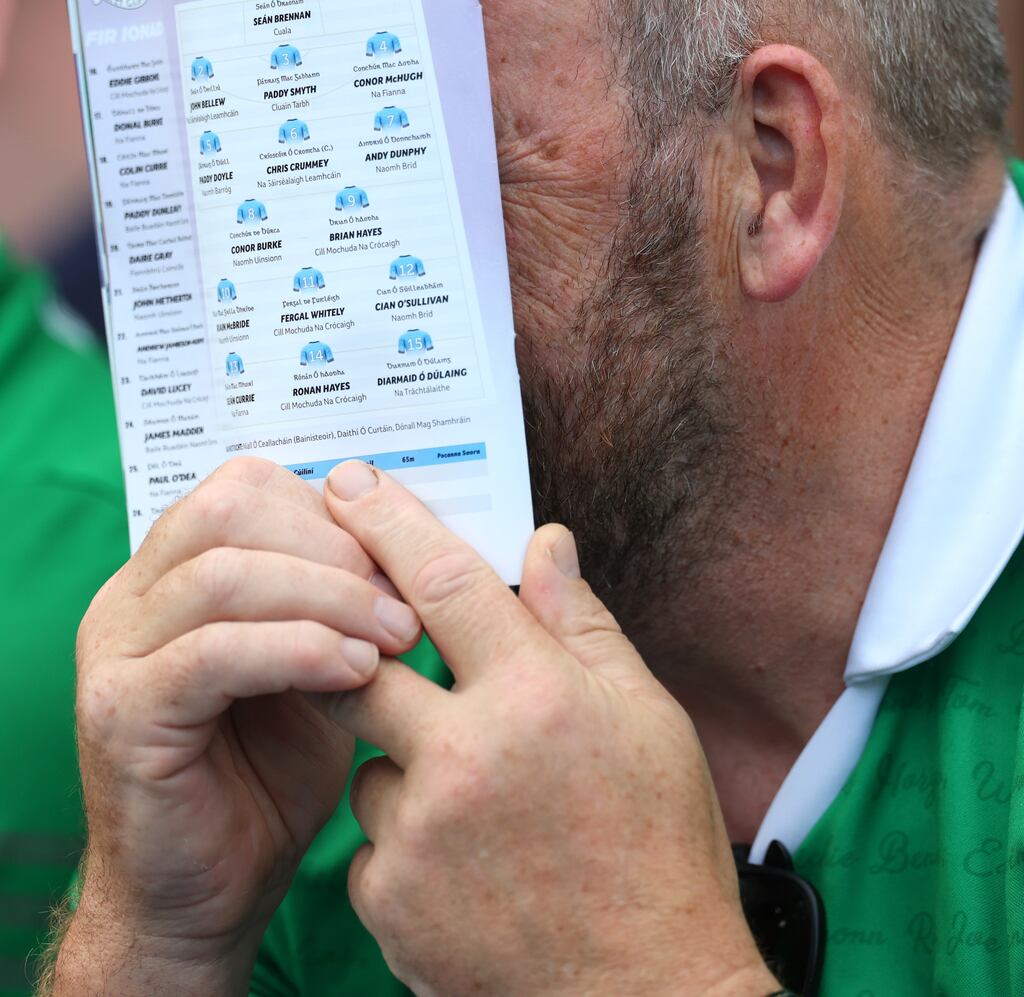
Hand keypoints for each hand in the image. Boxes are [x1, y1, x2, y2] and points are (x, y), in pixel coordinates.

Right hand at [56, 457, 422, 995]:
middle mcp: (133, 594)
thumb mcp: (319, 663)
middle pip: (232, 509)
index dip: (336, 512)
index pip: (249, 486)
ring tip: (397, 640)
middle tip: (407, 604)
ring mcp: (116, 649)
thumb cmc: (271, 773)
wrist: (206, 894)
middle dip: (337, 548)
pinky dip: (297, 650)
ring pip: (225, 575)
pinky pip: (212, 653)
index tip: (406, 561)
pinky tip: (355, 672)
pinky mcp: (121, 712)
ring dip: (329, 598)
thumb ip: (341, 600)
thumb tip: (414, 539)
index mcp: (176, 569)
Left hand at [324, 461, 773, 996]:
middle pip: (364, 661)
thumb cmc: (659, 849)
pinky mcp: (390, 902)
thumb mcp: (646, 718)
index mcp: (537, 695)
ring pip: (368, 758)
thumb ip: (582, 623)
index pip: (443, 579)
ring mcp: (421, 834)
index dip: (389, 520)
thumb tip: (546, 542)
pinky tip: (464, 861)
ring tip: (473, 797)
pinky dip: (404, 838)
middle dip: (360, 642)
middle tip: (375, 643)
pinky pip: (370, 841)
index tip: (350, 483)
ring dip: (403, 759)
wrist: (645, 994)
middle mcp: (467, 757)